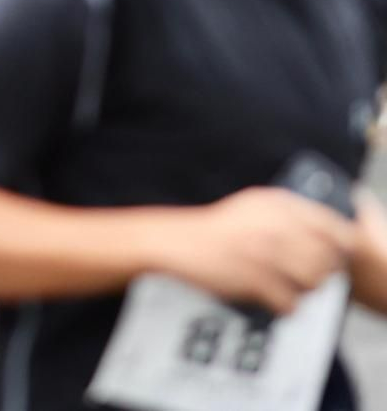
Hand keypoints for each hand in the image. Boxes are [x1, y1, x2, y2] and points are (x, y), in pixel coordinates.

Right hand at [158, 187, 356, 315]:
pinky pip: (290, 302)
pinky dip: (284, 306)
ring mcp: (264, 252)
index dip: (336, 245)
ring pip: (313, 282)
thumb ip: (288, 214)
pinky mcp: (252, 278)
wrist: (175, 243)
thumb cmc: (214, 230)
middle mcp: (274, 225)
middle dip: (321, 272)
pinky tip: (271, 299)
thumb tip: (330, 234)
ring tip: (287, 288)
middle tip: (303, 276)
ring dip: (304, 290)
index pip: (330, 226)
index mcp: (276, 204)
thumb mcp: (252, 207)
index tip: (327, 255)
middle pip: (326, 258)